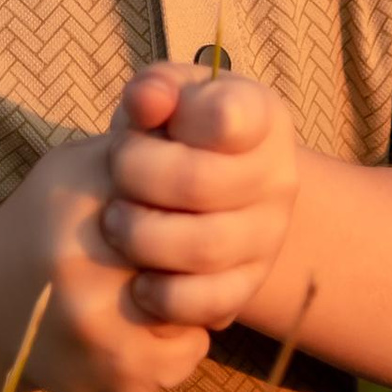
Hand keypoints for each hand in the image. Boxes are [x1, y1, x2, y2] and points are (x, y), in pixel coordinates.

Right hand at [0, 132, 211, 391]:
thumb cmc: (43, 224)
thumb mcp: (75, 168)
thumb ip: (134, 140)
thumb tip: (185, 106)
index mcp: (75, 207)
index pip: (179, 194)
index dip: (195, 199)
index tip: (187, 205)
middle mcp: (83, 273)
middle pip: (194, 256)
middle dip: (198, 253)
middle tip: (184, 252)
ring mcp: (100, 336)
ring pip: (198, 311)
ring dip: (191, 300)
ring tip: (161, 288)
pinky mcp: (116, 381)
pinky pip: (186, 357)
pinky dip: (175, 342)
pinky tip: (142, 327)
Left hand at [101, 63, 300, 335]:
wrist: (205, 190)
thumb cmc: (176, 132)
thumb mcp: (167, 97)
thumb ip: (154, 88)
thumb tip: (146, 101)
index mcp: (260, 116)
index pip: (228, 116)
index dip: (179, 118)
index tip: (152, 118)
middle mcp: (277, 177)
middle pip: (199, 183)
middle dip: (137, 177)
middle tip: (113, 174)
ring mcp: (268, 235)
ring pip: (204, 246)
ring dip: (142, 236)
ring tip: (115, 222)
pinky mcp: (249, 284)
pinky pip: (209, 302)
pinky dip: (164, 296)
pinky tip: (139, 280)